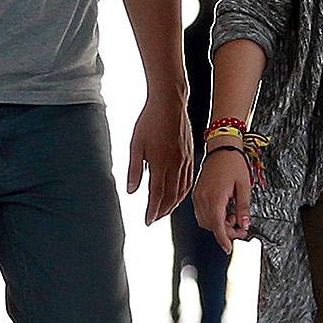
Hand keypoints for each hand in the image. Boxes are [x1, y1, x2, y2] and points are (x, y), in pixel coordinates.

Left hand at [125, 93, 195, 222]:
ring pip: (181, 189)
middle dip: (162, 210)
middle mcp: (175, 164)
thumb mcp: (136, 144)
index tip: (148, 221)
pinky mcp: (190, 154)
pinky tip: (178, 194)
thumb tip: (131, 190)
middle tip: (155, 219)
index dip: (152, 210)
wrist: (169, 102)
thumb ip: (134, 169)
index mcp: (160, 162)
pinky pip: (188, 179)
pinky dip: (183, 191)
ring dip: (173, 204)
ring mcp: (185, 160)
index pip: (157, 194)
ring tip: (165, 211)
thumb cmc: (150, 120)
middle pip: (170, 195)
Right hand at [193, 149, 252, 248]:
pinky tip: (224, 210)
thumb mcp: (244, 186)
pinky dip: (213, 216)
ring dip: (218, 224)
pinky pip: (202, 212)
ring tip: (232, 216)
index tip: (228, 248)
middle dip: (225, 232)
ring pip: (205, 221)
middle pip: (211, 226)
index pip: (217, 226)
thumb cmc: (233, 163)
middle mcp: (203, 198)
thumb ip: (244, 207)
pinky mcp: (197, 193)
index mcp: (215, 197)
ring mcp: (198, 196)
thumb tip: (244, 224)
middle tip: (241, 228)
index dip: (223, 240)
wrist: (221, 147)